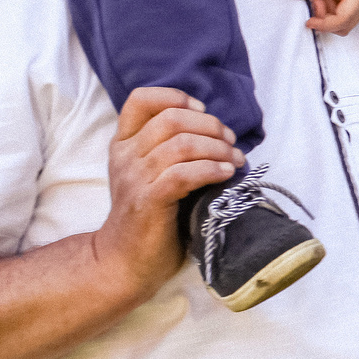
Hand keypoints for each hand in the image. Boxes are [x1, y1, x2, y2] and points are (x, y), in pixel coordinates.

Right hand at [92, 87, 239, 297]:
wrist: (123, 262)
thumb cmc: (148, 217)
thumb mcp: (151, 174)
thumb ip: (169, 149)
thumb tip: (218, 132)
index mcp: (123, 144)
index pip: (140, 99)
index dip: (175, 97)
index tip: (202, 111)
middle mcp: (125, 156)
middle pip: (171, 119)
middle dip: (209, 125)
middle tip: (230, 142)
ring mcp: (134, 178)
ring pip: (182, 144)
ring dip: (218, 149)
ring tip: (235, 161)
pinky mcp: (148, 201)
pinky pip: (184, 174)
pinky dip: (212, 169)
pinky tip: (226, 175)